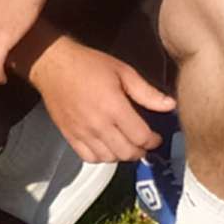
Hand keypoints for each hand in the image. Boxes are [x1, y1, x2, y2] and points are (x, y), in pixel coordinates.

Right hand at [29, 35, 177, 163]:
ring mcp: (82, 132)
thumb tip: (170, 106)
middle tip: (143, 142)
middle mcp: (98, 124)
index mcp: (114, 107)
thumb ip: (147, 92)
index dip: (153, 140)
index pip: (141, 137)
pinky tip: (106, 146)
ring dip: (122, 155)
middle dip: (140, 150)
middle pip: (127, 152)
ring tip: (125, 143)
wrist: (53, 64)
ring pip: (109, 158)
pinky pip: (89, 158)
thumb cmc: (88, 64)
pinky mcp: (69, 135)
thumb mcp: (123, 71)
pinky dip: (101, 157)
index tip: (155, 136)